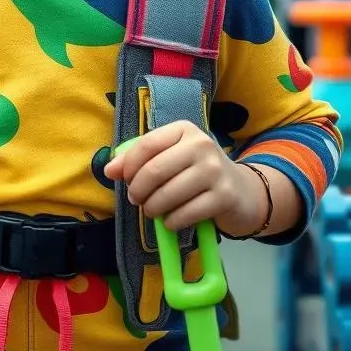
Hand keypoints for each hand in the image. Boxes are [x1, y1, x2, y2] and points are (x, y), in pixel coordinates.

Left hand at [104, 122, 265, 233]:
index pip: (147, 144)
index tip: (124, 180)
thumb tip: (109, 170)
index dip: (129, 165)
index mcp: (185, 129)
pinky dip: (171, 221)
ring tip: (152, 210)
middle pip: (155, 170)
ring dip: (153, 208)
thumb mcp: (170, 157)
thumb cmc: (196, 171)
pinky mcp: (224, 197)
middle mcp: (202, 145)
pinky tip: (170, 220)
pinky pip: (185, 213)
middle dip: (138, 190)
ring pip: (168, 194)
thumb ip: (139, 159)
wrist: (241, 190)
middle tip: (136, 199)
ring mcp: (215, 170)